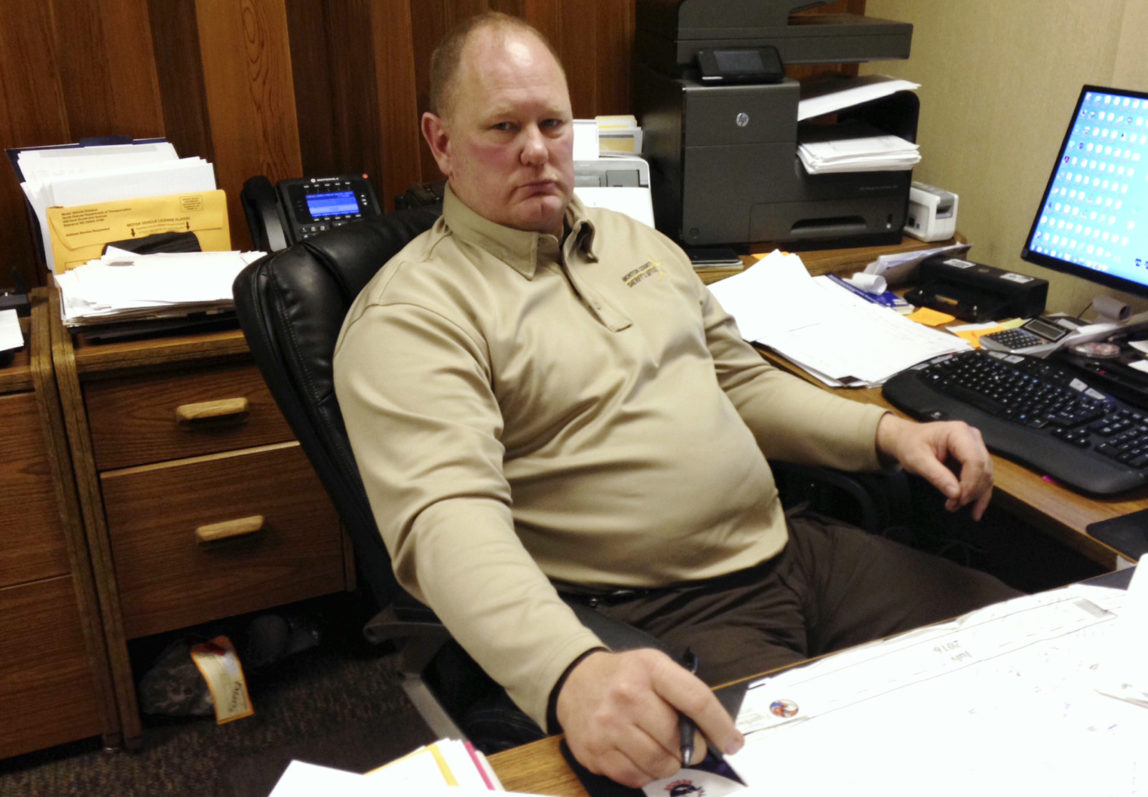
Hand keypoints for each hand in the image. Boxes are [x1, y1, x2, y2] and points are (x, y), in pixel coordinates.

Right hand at [555, 649, 743, 787]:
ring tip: (663, 749)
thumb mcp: (655, 667)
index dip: (720, 727)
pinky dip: (647, 772)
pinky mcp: (594, 751)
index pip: (696, 700)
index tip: (733, 743)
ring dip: (670, 763)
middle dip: (693, 750)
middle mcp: (627, 696)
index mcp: (649, 669)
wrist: (574, 680)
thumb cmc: (625, 675)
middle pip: (679, 740)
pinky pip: (636, 777)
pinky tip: (641, 756)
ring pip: (660, 763)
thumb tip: (719, 735)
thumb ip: (685, 694)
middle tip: (689, 746)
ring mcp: (607, 726)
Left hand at [876, 413, 992, 519]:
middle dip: (971, 491)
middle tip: (954, 505)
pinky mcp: (975, 458)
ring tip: (956, 506)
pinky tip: (975, 510)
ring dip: (975, 495)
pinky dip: (979, 495)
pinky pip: (983, 478)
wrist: (907, 439)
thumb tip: (956, 493)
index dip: (970, 483)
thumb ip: (936, 476)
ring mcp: (976, 447)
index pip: (974, 460)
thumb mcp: (917, 460)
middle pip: (983, 469)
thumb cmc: (910, 444)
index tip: (959, 499)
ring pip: (986, 476)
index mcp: (958, 432)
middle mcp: (972, 437)